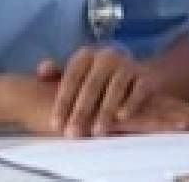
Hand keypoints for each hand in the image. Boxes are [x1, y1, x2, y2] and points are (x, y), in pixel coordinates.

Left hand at [37, 46, 154, 137]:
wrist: (137, 71)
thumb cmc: (98, 77)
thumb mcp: (77, 72)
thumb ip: (57, 73)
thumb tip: (42, 69)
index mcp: (86, 55)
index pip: (71, 78)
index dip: (63, 102)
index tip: (56, 124)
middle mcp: (107, 56)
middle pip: (92, 85)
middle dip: (81, 111)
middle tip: (73, 134)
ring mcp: (128, 64)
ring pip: (115, 88)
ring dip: (105, 111)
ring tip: (96, 132)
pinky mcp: (145, 76)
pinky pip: (138, 90)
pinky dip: (130, 103)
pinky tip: (121, 118)